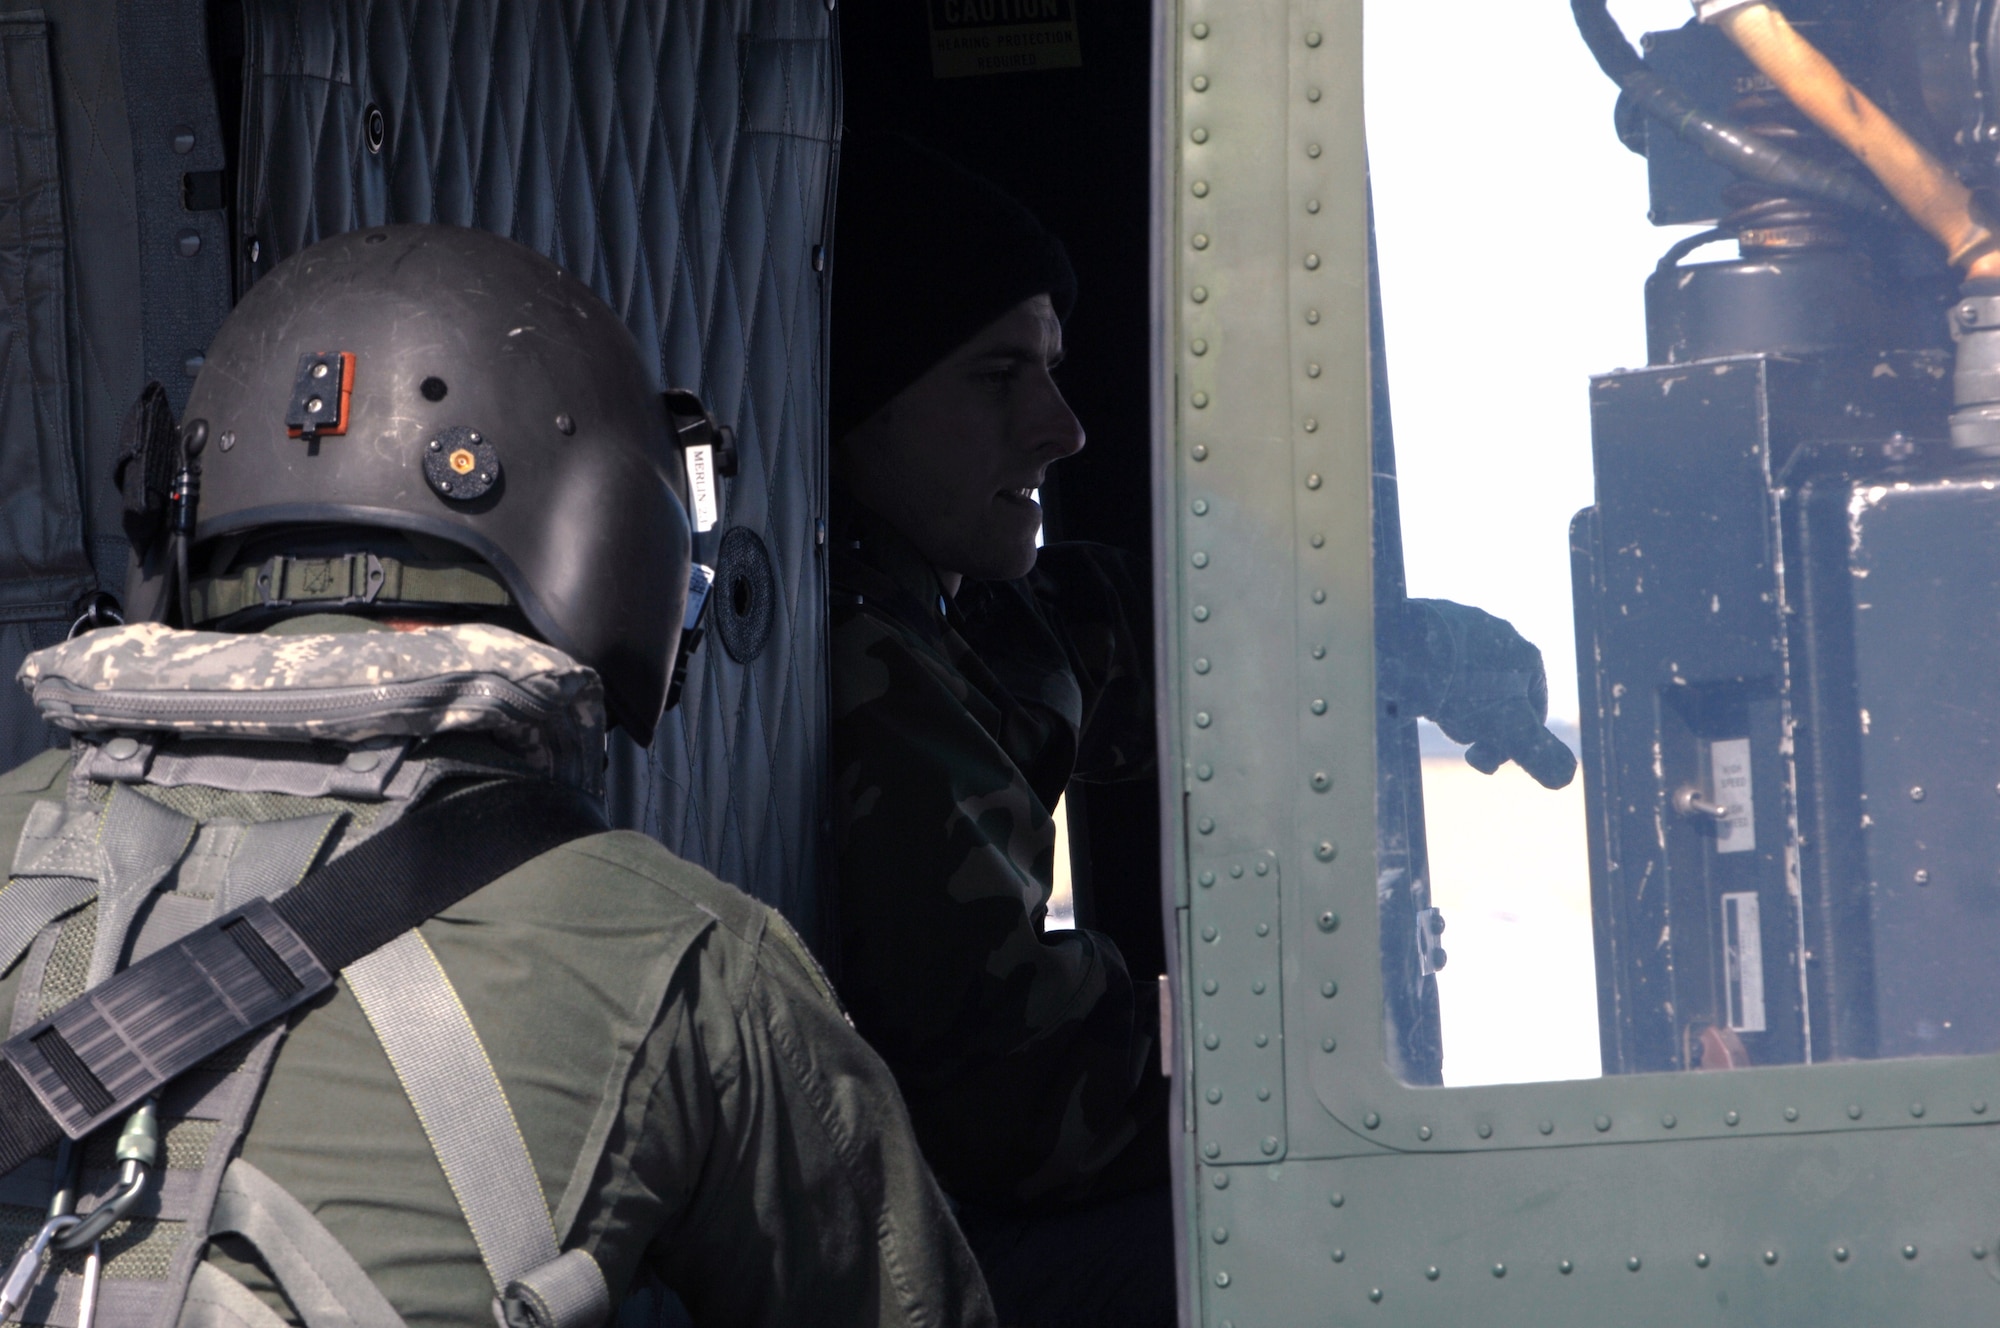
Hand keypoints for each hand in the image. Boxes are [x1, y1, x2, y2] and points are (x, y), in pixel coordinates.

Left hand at [1398, 599, 1576, 789]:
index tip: (1478, 758)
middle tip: (1454, 734)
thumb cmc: (1461, 690)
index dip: (1510, 743)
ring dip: (1453, 705)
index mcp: (1527, 655)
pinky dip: (1432, 684)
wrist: (1406, 649)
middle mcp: (1499, 633)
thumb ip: (1539, 754)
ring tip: (1434, 713)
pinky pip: (1437, 664)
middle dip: (1479, 723)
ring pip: (1466, 682)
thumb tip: (1566, 778)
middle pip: (1497, 698)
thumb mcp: (1507, 729)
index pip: (1532, 712)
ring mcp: (1463, 624)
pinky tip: (1416, 695)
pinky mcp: (1430, 623)